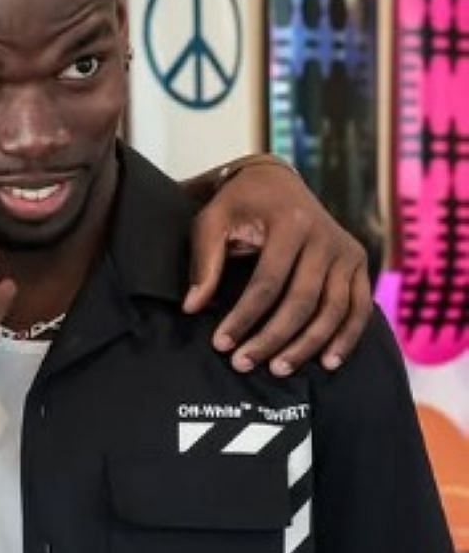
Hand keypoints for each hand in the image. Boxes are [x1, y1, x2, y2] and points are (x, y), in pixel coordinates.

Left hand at [185, 162, 371, 374]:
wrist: (277, 182)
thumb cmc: (239, 205)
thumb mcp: (212, 221)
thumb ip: (204, 262)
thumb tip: (193, 308)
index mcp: (290, 222)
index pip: (267, 282)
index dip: (243, 317)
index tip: (221, 344)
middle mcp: (325, 236)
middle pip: (302, 301)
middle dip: (272, 338)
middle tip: (243, 364)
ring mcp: (346, 250)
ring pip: (332, 310)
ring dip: (307, 346)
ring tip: (278, 370)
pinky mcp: (358, 263)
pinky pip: (359, 307)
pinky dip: (346, 337)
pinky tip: (328, 362)